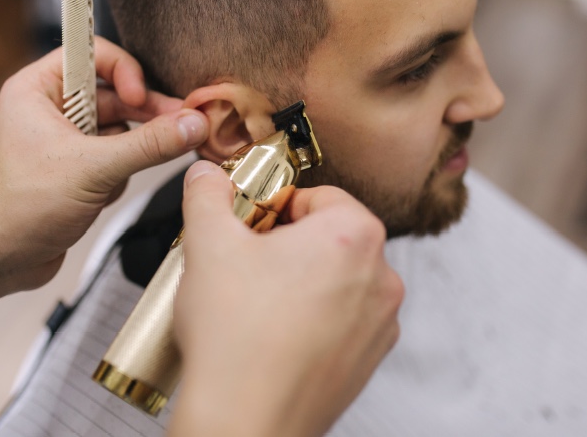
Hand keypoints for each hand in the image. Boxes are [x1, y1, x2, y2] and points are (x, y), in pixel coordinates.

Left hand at [0, 37, 207, 298]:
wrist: (2, 261)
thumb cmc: (19, 209)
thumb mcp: (93, 169)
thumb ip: (149, 144)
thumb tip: (193, 124)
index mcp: (39, 91)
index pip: (92, 54)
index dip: (124, 71)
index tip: (142, 97)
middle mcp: (53, 109)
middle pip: (116, 93)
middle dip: (147, 113)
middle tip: (184, 124)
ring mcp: (69, 139)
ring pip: (123, 126)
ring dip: (134, 148)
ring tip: (133, 168)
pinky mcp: (82, 166)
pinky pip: (120, 154)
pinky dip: (123, 171)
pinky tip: (106, 192)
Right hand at [171, 161, 403, 436]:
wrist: (245, 424)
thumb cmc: (236, 337)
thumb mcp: (209, 243)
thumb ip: (208, 194)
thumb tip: (206, 175)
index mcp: (354, 234)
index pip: (318, 195)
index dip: (278, 206)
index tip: (255, 226)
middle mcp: (380, 275)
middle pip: (331, 234)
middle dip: (290, 241)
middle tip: (251, 261)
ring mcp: (380, 320)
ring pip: (338, 275)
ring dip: (304, 277)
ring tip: (260, 300)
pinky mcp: (369, 356)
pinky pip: (344, 315)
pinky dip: (316, 314)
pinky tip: (278, 331)